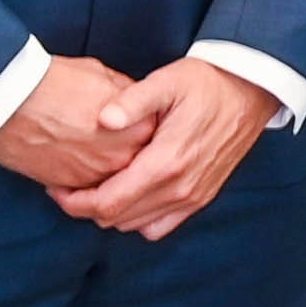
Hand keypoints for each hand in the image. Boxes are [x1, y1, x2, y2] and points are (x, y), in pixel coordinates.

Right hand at [0, 50, 138, 196]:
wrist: (11, 101)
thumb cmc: (55, 83)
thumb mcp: (103, 76)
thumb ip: (128, 97)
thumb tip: (135, 107)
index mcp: (139, 127)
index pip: (156, 138)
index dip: (143, 131)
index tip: (136, 127)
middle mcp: (124, 157)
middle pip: (137, 165)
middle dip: (128, 155)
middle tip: (108, 142)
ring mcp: (98, 175)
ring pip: (113, 182)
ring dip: (106, 173)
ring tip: (89, 152)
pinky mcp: (73, 188)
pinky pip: (87, 191)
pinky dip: (84, 182)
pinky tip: (72, 161)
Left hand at [62, 55, 278, 238]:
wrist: (249, 91)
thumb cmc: (205, 83)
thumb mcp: (167, 81)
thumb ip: (133, 101)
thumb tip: (103, 119)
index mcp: (166, 162)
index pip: (108, 203)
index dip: (75, 203)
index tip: (56, 188)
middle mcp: (179, 187)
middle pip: (117, 220)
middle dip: (85, 208)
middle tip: (68, 186)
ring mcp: (192, 197)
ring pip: (136, 226)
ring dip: (110, 214)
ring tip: (94, 189)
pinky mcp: (201, 198)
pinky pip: (160, 226)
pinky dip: (138, 219)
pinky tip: (128, 195)